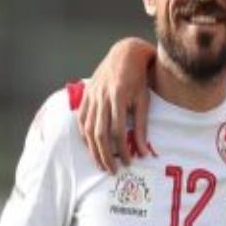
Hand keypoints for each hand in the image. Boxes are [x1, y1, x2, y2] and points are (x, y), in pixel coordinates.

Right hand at [77, 37, 154, 172]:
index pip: (118, 131)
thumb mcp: (144, 100)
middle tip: (113, 171)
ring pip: (87, 129)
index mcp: (118, 96)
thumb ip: (142, 126)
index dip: (123, 149)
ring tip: (101, 164)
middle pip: (99, 134)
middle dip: (106, 155)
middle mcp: (101, 97)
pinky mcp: (86, 95)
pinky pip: (81, 120)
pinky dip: (84, 136)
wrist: (125, 54)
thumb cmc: (139, 78)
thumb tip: (144, 152)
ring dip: (93, 150)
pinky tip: (90, 147)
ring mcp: (91, 96)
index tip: (129, 162)